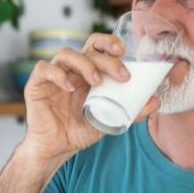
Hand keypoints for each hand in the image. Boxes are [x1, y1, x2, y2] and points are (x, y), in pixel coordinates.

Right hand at [20, 33, 160, 168]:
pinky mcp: (36, 84)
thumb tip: (156, 101)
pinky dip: (58, 74)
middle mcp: (71, 69)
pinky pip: (44, 69)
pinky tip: (69, 87)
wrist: (56, 149)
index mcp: (87, 72)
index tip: (124, 51)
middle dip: (107, 58)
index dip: (110, 43)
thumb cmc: (79, 131)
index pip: (98, 46)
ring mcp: (53, 75)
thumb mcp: (110, 120)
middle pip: (87, 48)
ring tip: (96, 82)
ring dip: (85, 64)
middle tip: (122, 75)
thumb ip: (132, 111)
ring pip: (66, 54)